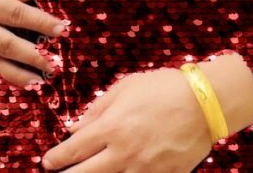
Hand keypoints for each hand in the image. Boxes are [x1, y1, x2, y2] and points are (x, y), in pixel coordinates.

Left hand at [41, 68, 212, 171]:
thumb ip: (98, 109)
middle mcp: (124, 153)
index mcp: (112, 127)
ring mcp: (144, 170)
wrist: (204, 103)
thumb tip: (75, 127)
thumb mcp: (126, 88)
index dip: (56, 158)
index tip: (47, 161)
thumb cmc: (163, 88)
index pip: (74, 149)